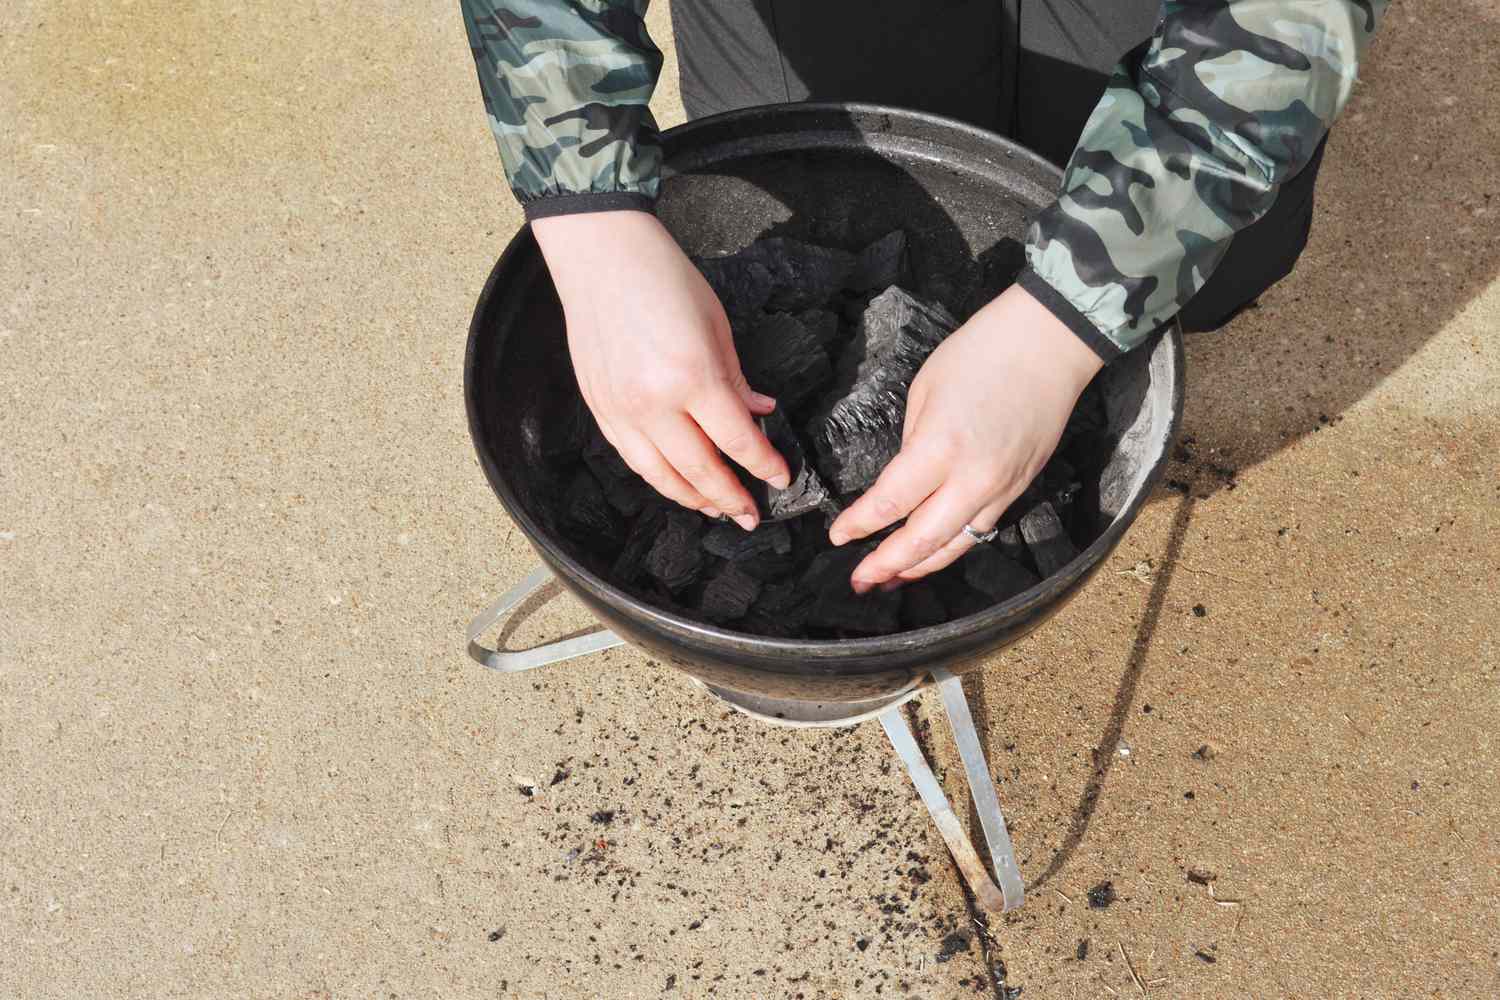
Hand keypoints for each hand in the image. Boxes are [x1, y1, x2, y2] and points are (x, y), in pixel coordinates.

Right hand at [532, 211, 790, 529]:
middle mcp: (653, 403)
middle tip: (751, 515)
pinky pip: (632, 458)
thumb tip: (759, 414)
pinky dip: (658, 477)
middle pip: (701, 470)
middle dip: (731, 498)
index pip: (737, 441)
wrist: (601, 254)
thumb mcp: (716, 326)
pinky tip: (677, 483)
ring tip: (716, 510)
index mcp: (692, 378)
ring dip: (693, 499)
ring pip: (661, 476)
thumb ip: (737, 380)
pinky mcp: (599, 408)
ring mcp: (621, 410)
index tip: (780, 478)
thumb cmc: (664, 279)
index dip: (763, 465)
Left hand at [828, 284, 1104, 590]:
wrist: (1050, 344)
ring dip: (920, 567)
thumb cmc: (982, 354)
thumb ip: (911, 444)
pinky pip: (980, 529)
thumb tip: (904, 479)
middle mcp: (973, 478)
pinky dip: (953, 547)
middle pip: (924, 539)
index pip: (890, 502)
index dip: (859, 524)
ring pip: (956, 545)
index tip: (838, 536)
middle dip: (886, 564)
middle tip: (859, 581)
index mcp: (940, 448)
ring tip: (890, 580)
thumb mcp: (925, 391)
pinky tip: (933, 553)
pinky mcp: (1019, 487)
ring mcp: (1001, 487)